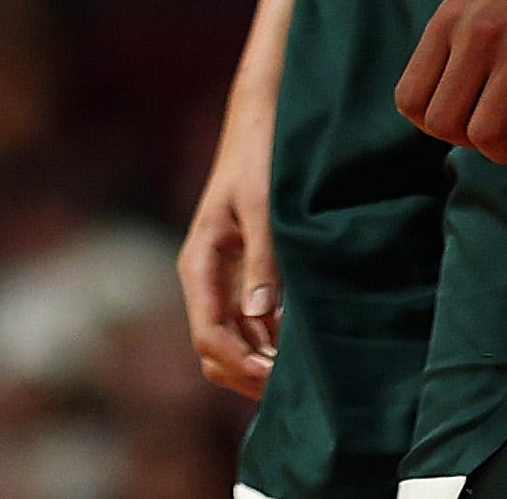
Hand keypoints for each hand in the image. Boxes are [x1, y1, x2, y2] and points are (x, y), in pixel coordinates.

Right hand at [176, 111, 281, 398]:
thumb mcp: (263, 204)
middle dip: (250, 374)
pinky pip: (251, 325)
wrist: (261, 120)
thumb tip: (260, 315)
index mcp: (199, 264)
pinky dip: (271, 342)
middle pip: (216, 350)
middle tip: (298, 386)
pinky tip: (304, 344)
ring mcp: (224, 280)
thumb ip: (262, 258)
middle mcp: (206, 279)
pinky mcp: (244, 275)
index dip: (242, 365)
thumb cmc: (260, 155)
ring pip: (234, 343)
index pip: (209, 335)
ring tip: (306, 371)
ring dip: (262, 362)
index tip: (280, 377)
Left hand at [395, 0, 506, 165]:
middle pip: (441, 123)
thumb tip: (440, 97)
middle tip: (494, 136)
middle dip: (464, 143)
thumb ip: (459, 38)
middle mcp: (479, 31)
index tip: (463, 121)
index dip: (432, 124)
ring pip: (483, 134)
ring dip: (500, 153)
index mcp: (452, 17)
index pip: (410, 98)